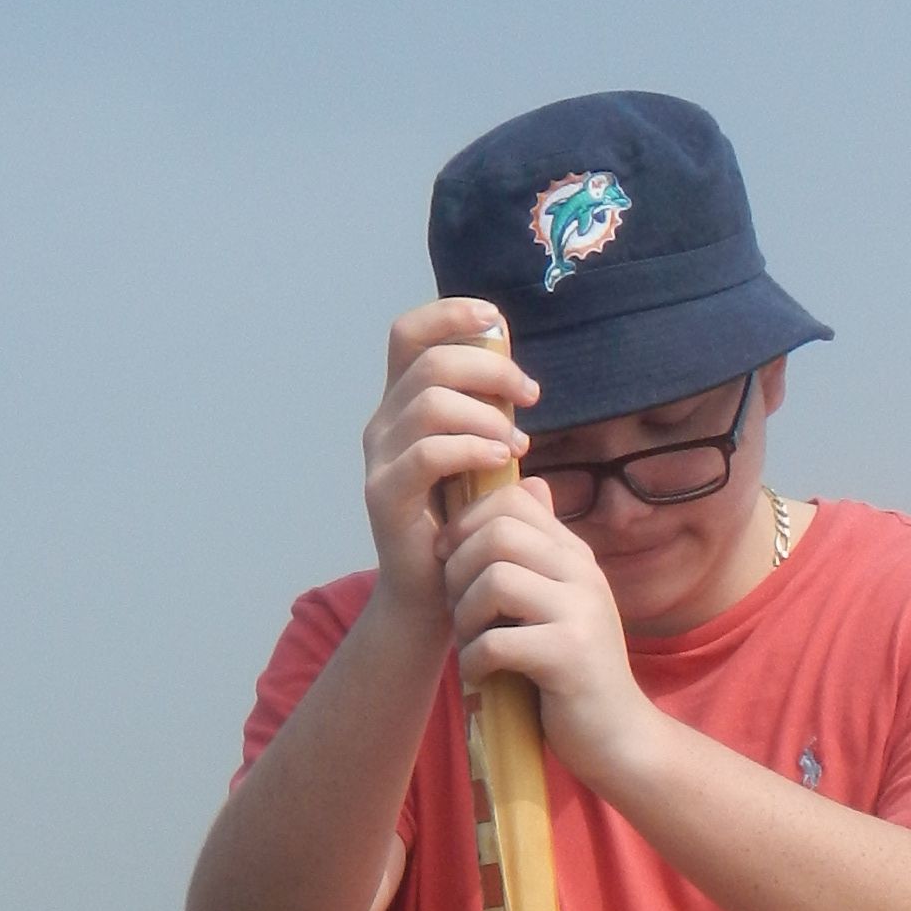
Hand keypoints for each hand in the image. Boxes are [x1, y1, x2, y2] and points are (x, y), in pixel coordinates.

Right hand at [363, 301, 535, 623]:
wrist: (433, 597)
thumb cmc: (463, 526)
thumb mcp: (482, 460)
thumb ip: (490, 420)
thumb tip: (521, 381)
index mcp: (403, 406)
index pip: (410, 333)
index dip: (450, 313)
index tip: (497, 322)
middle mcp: (384, 424)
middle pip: (429, 359)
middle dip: (489, 368)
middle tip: (530, 394)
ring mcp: (380, 460)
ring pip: (430, 402)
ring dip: (486, 413)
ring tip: (518, 443)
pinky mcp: (385, 496)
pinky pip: (429, 453)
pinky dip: (473, 448)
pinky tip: (504, 461)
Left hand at [442, 487, 656, 791]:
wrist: (618, 737)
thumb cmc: (573, 672)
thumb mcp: (558, 600)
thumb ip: (539, 551)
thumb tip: (529, 485)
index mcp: (574, 556)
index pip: (513, 499)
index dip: (467, 522)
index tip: (452, 559)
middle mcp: (582, 574)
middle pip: (497, 534)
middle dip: (458, 570)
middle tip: (457, 609)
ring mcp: (580, 613)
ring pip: (494, 581)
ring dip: (464, 616)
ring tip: (470, 643)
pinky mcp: (569, 656)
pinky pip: (498, 641)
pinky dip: (474, 660)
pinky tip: (481, 674)